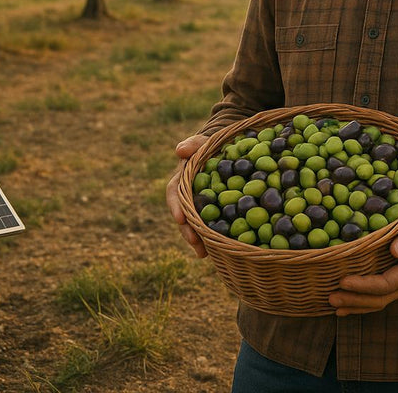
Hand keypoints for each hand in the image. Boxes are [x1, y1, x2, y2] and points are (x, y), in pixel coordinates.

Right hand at [166, 134, 209, 257]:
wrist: (224, 152)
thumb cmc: (211, 147)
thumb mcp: (203, 143)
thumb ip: (193, 144)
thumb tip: (179, 150)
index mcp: (183, 179)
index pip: (174, 192)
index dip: (176, 206)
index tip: (180, 219)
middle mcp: (188, 195)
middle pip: (183, 215)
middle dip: (187, 230)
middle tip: (194, 242)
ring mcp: (199, 205)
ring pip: (195, 224)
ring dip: (198, 239)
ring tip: (204, 253)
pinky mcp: (214, 212)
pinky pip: (212, 226)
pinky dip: (213, 238)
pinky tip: (219, 251)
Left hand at [328, 206, 397, 315]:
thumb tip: (395, 250)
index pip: (387, 284)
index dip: (364, 285)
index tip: (343, 281)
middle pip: (379, 298)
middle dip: (354, 300)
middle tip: (331, 298)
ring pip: (377, 301)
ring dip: (354, 304)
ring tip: (332, 304)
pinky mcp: (395, 279)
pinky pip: (376, 295)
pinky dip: (359, 301)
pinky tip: (344, 305)